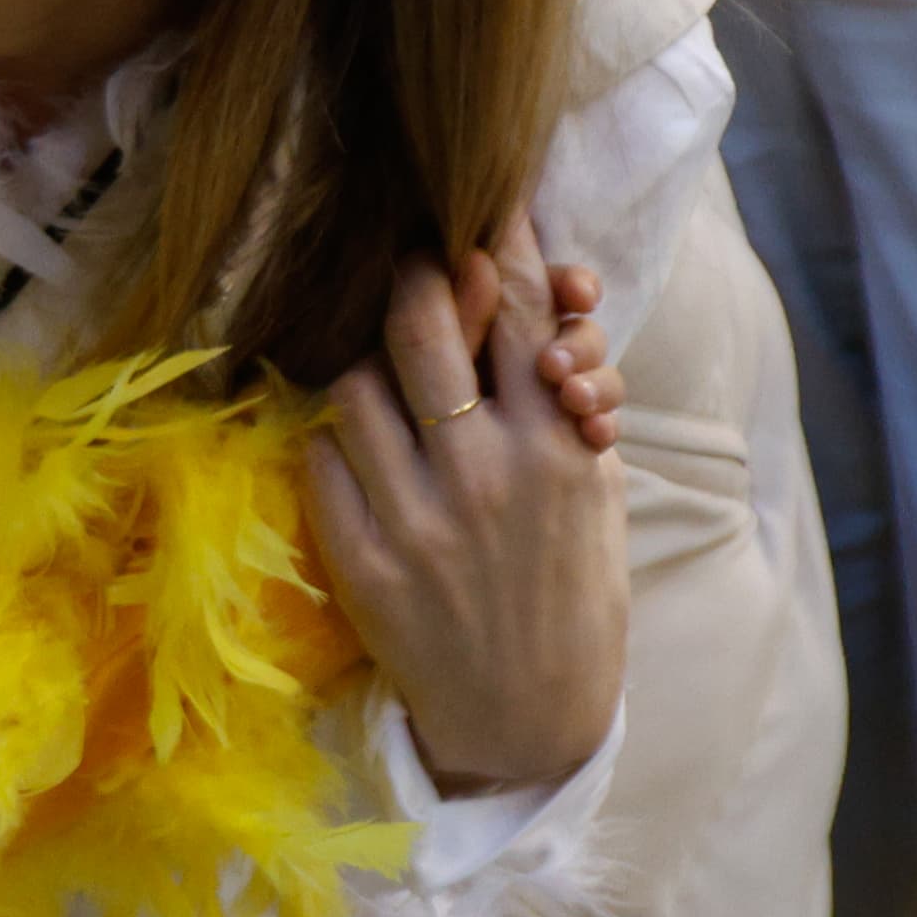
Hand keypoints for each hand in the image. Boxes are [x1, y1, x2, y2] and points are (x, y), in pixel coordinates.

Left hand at [310, 226, 628, 794]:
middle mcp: (490, 475)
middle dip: (417, 279)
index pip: (523, 314)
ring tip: (391, 385)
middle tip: (417, 267)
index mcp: (562, 449)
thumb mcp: (595, 484)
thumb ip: (566, 392)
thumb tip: (544, 294)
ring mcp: (420, 519)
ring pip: (358, 384)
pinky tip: (359, 454)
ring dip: (369, 367)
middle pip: (424, 327)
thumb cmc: (569, 584)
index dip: (500, 242)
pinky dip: (336, 444)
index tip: (479, 197)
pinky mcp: (364, 561)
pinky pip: (321, 459)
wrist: (533, 718)